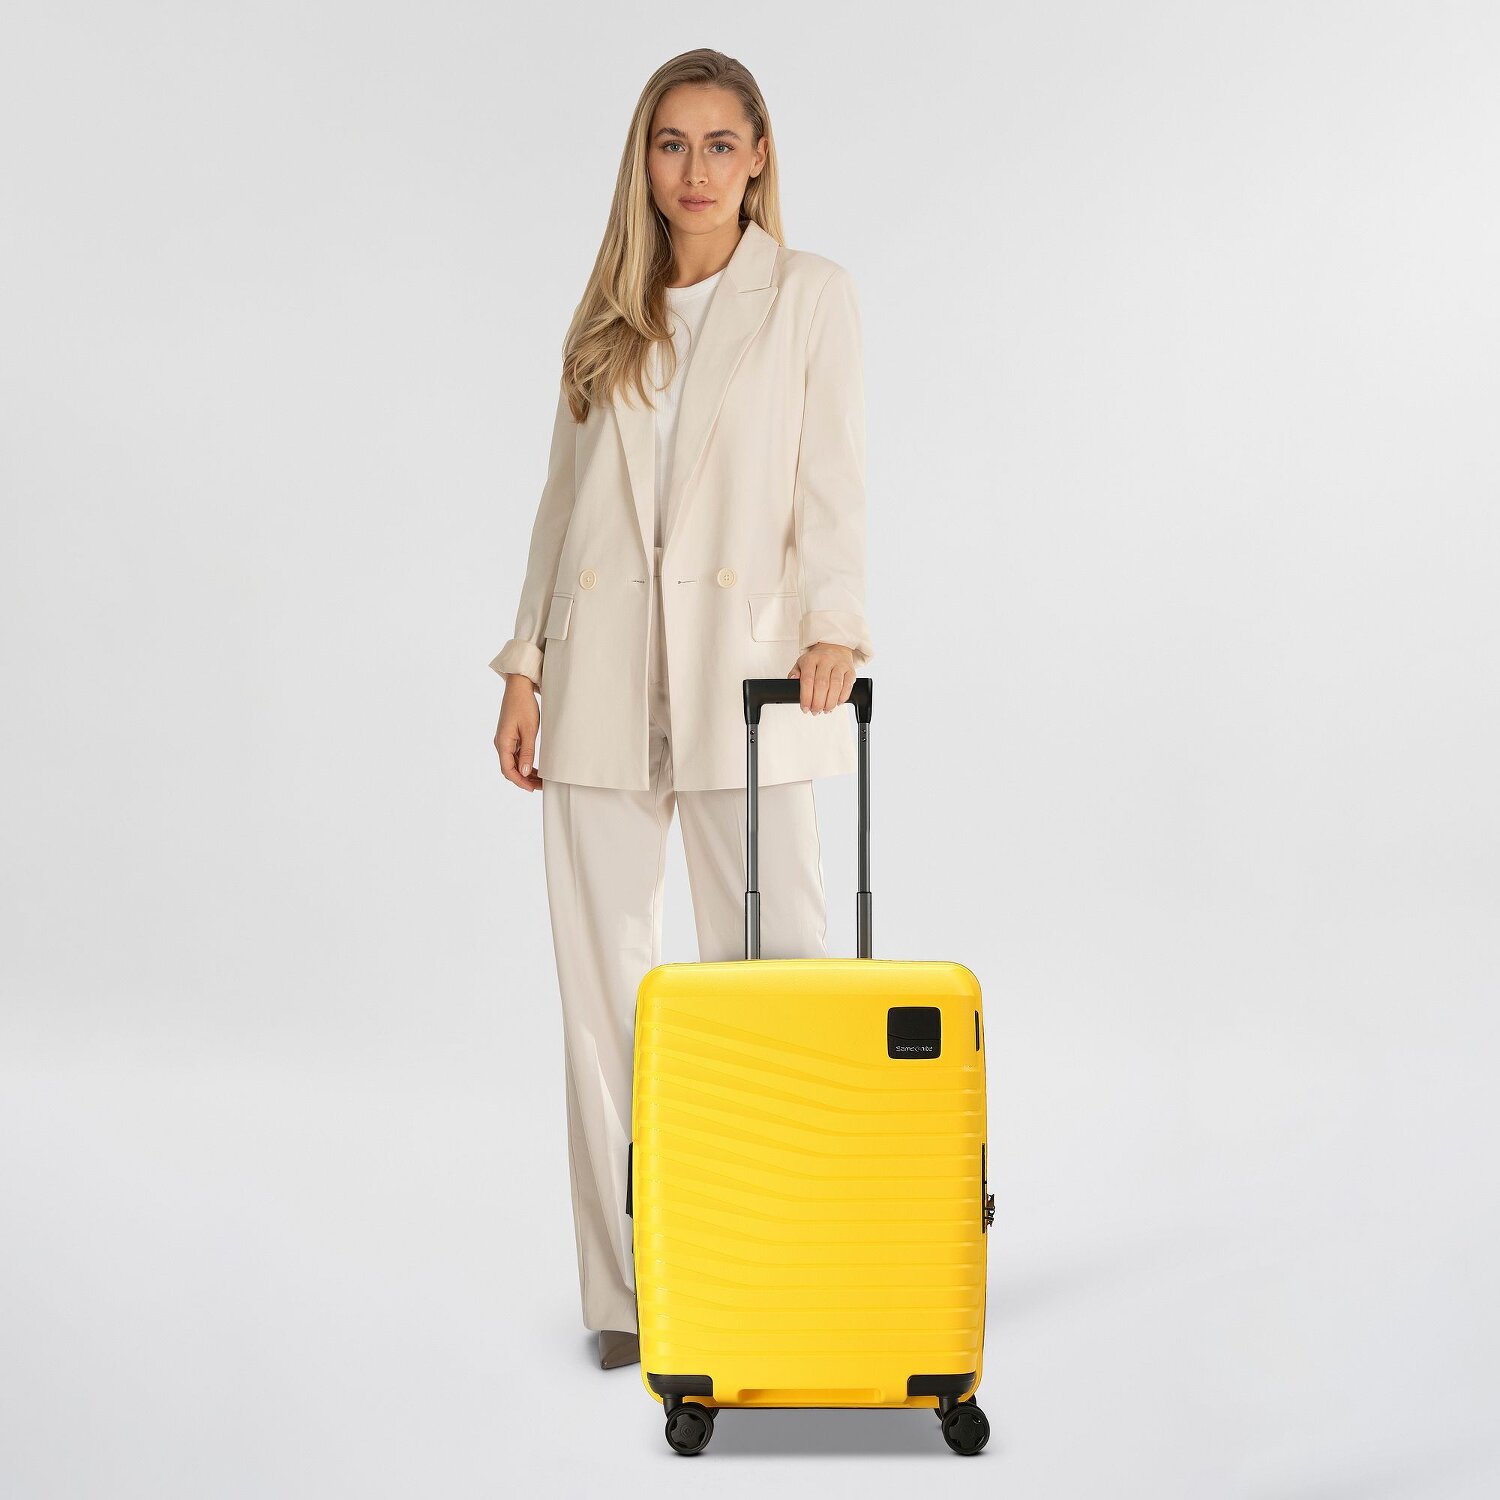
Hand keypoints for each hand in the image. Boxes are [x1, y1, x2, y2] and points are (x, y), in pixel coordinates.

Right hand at [495, 673, 542, 790]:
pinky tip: (535, 767)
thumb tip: (525, 772)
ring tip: (540, 779)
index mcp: (503, 743)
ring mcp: (504, 740)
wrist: (518, 688)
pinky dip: (524, 763)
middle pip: (510, 769)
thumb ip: (527, 752)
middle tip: (541, 786)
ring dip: (525, 772)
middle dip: (524, 779)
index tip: (533, 788)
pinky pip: (515, 755)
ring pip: (513, 763)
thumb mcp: (529, 730)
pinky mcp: (509, 737)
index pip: (508, 770)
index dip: (520, 782)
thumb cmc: (524, 706)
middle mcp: (501, 743)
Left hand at [788, 642, 856, 713]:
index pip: (808, 679)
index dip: (806, 696)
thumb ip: (795, 673)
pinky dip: (842, 697)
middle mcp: (826, 660)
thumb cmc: (817, 658)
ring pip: (836, 685)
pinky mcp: (850, 670)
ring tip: (826, 709)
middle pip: (822, 684)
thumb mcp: (802, 662)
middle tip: (815, 711)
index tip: (805, 707)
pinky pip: (848, 685)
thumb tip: (793, 681)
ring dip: (830, 702)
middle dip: (818, 702)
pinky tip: (837, 703)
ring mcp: (839, 664)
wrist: (835, 646)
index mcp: (811, 659)